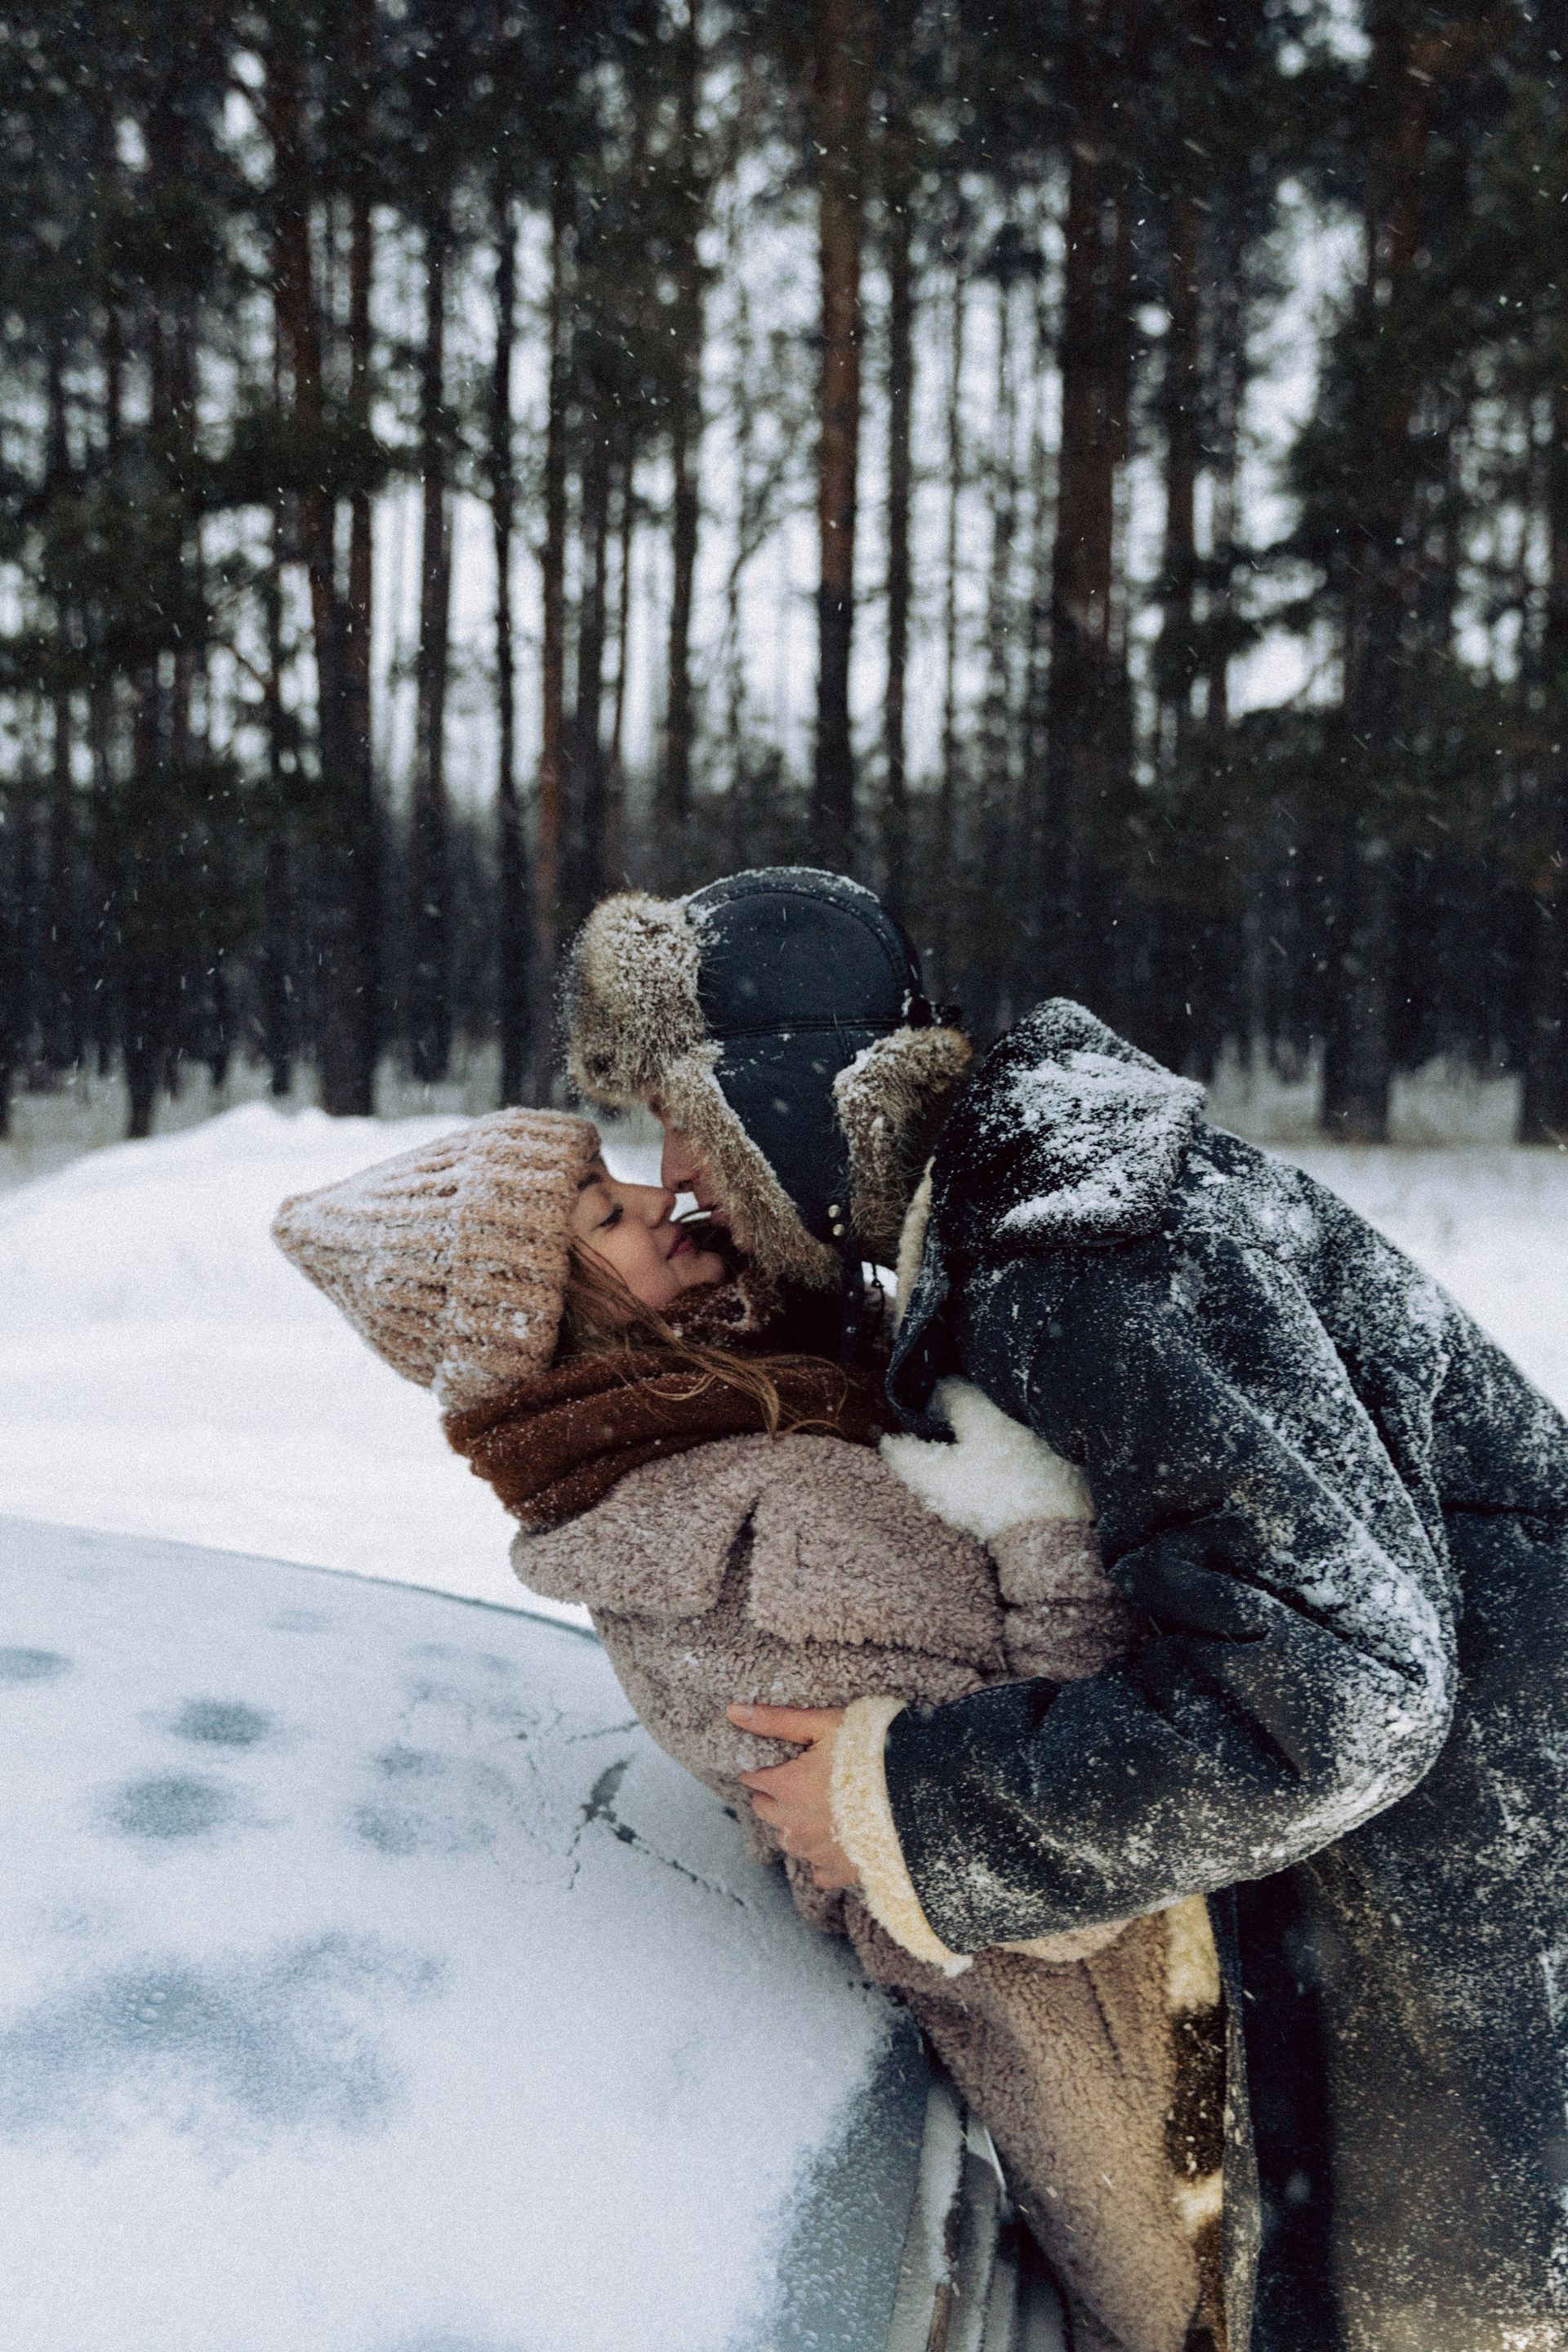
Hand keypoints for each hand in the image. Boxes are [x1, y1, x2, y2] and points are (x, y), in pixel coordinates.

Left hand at [727, 1703, 857, 1890]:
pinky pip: (817, 1869)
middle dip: (775, 1795)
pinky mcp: (838, 1870)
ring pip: (787, 1839)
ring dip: (795, 1825)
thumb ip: (775, 1720)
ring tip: (822, 1807)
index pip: (752, 1778)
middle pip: (764, 1810)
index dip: (764, 1767)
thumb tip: (732, 1711)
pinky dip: (822, 1856)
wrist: (918, 1790)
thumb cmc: (870, 1750)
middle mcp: (793, 1823)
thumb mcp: (822, 1724)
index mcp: (785, 1787)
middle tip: (802, 1780)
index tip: (781, 1762)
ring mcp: (815, 1850)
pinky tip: (838, 1838)